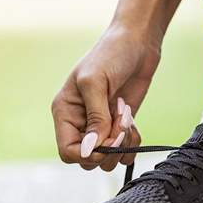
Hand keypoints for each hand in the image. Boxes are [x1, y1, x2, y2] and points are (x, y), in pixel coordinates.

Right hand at [51, 24, 159, 170]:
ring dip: (122, 144)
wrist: (137, 42)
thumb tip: (91, 150)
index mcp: (65, 112)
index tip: (107, 141)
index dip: (87, 154)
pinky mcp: (119, 126)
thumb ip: (95, 118)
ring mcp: (101, 126)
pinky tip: (132, 121)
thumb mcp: (96, 83)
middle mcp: (80, 123)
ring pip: (107, 159)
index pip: (67, 151)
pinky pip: (124, 150)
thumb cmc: (110, 55)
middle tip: (120, 124)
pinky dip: (132, 142)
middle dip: (108, 148)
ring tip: (126, 118)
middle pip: (88, 159)